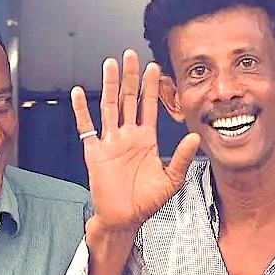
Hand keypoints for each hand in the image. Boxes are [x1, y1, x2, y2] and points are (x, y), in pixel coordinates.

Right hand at [73, 51, 201, 240]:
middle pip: (129, 99)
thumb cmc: (146, 203)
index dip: (151, 87)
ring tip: (110, 64)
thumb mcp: (171, 180)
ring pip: (109, 107)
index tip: (154, 67)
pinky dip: (81, 110)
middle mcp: (128, 137)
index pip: (149, 106)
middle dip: (131, 77)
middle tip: (131, 55)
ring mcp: (110, 142)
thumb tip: (195, 137)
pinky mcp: (95, 152)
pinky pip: (87, 127)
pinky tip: (78, 93)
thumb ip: (183, 158)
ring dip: (110, 85)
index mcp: (146, 140)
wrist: (123, 219)